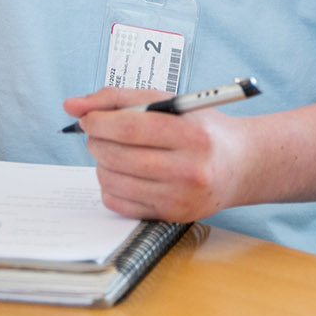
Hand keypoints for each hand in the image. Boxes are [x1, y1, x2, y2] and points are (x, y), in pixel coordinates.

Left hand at [62, 86, 251, 222]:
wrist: (240, 165)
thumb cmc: (203, 128)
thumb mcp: (171, 102)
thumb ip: (121, 98)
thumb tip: (74, 105)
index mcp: (192, 134)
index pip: (131, 129)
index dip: (99, 122)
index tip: (88, 118)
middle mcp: (190, 169)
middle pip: (120, 157)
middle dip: (96, 141)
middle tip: (97, 133)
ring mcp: (181, 198)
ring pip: (115, 181)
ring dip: (101, 163)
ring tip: (111, 151)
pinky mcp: (173, 217)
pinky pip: (120, 204)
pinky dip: (110, 186)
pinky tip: (122, 173)